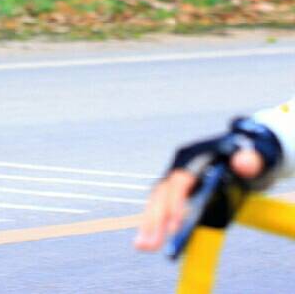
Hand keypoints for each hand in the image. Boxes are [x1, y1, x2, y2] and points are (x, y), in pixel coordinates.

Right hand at [133, 147, 263, 251]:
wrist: (245, 152)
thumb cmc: (250, 155)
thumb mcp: (256, 156)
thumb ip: (251, 160)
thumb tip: (244, 164)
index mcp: (195, 157)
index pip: (181, 181)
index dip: (176, 203)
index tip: (175, 227)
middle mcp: (179, 166)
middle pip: (162, 193)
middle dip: (155, 219)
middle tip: (149, 245)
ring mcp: (176, 179)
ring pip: (157, 201)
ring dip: (149, 223)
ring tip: (143, 246)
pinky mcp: (177, 191)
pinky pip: (162, 206)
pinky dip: (154, 222)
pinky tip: (150, 238)